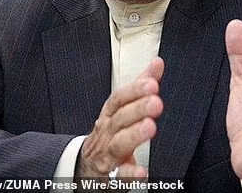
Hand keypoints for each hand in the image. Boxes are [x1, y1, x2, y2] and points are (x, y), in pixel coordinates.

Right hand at [75, 57, 164, 180]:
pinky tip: (142, 171)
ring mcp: (106, 155)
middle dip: (137, 109)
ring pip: (117, 144)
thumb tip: (157, 63)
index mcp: (109, 115)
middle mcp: (106, 133)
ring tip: (150, 127)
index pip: (118, 99)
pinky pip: (119, 177)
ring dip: (134, 135)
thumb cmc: (108, 136)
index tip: (152, 83)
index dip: (134, 90)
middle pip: (119, 119)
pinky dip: (129, 174)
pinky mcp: (111, 178)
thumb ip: (140, 87)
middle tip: (156, 102)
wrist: (84, 169)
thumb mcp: (121, 110)